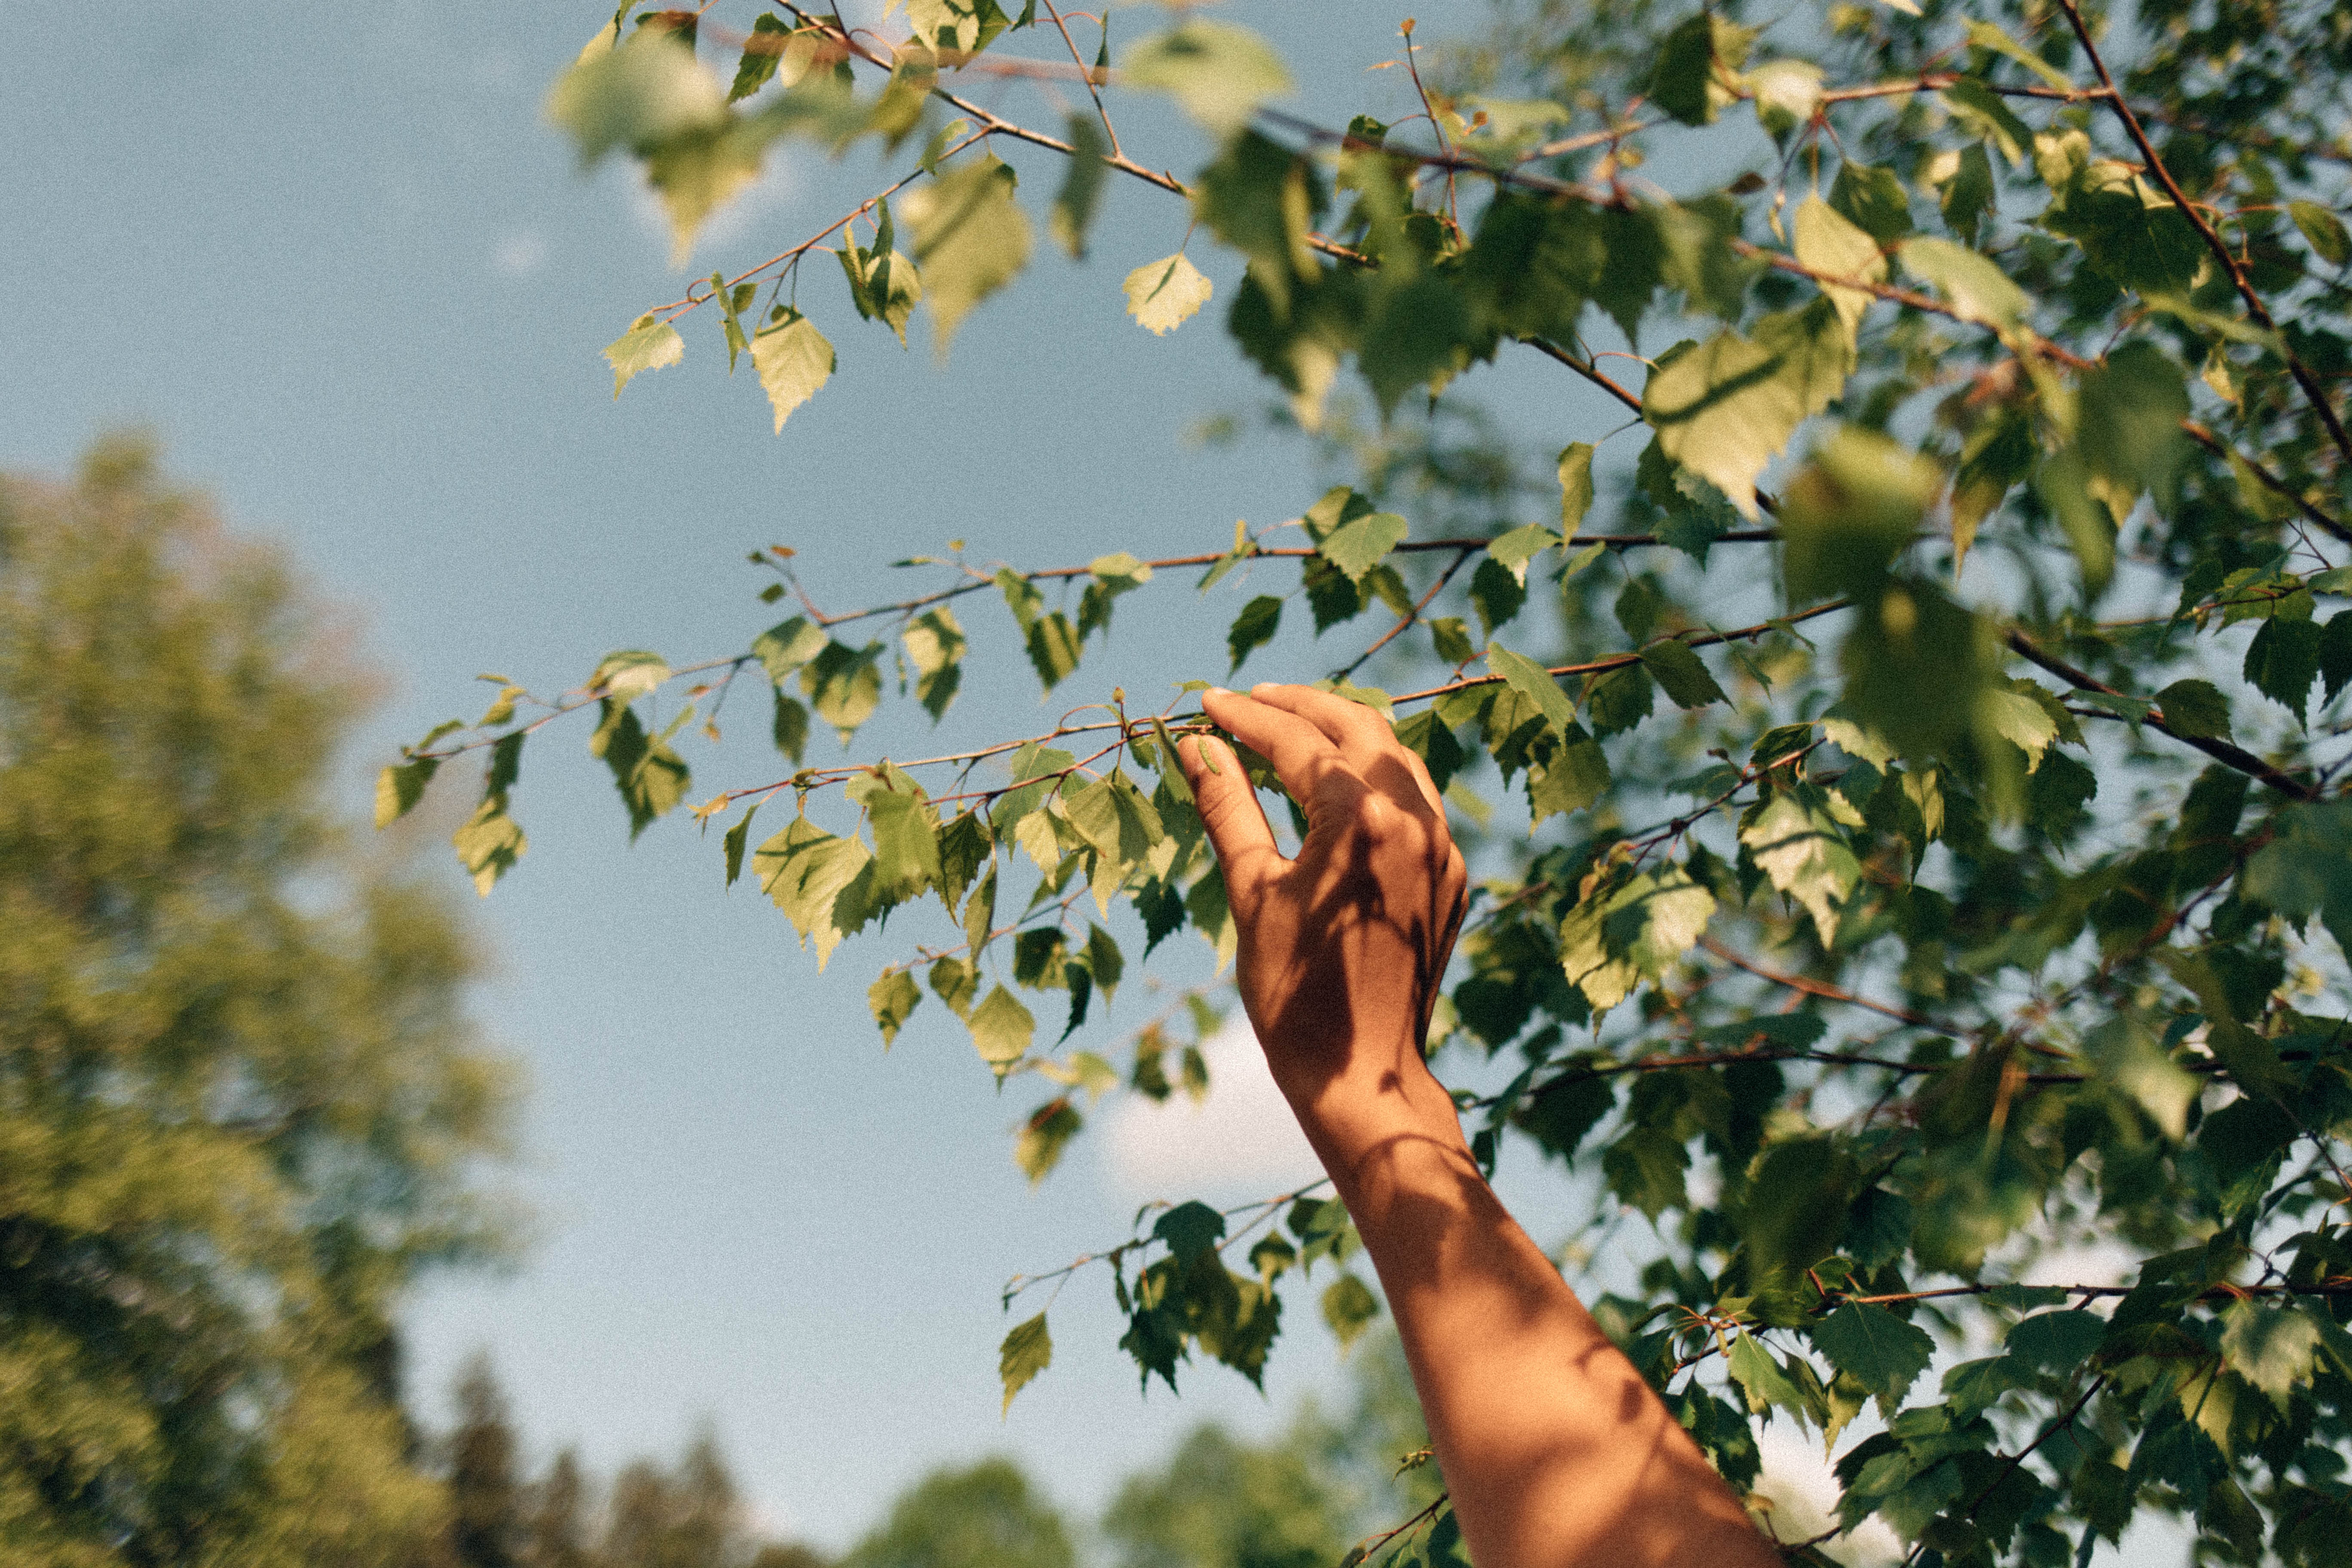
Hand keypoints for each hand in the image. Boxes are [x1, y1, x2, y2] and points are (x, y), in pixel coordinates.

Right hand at [1173, 684, 1466, 1116]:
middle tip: (1250, 700)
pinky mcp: (1452, 875)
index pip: (1297, 742)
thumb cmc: (1293, 993)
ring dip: (1343, 733)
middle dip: (1300, 706)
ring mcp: (1443, 849)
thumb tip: (1198, 745)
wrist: (1361, 1073)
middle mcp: (1415, 823)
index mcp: (1362, 823)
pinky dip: (1375, 776)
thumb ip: (1229, 808)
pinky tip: (1338, 783)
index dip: (1246, 718)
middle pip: (1358, 728)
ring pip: (1397, 757)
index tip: (1207, 704)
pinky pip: (1417, 800)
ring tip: (1291, 728)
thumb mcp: (1250, 891)